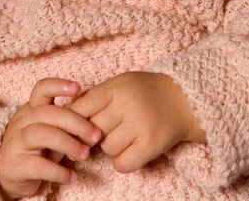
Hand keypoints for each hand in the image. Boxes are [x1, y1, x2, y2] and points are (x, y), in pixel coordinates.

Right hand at [0, 78, 102, 199]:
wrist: (9, 174)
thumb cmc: (38, 147)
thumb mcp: (51, 130)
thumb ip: (67, 123)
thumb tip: (97, 121)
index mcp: (32, 108)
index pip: (41, 89)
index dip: (58, 85)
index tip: (78, 87)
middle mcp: (22, 120)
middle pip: (49, 112)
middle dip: (76, 122)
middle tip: (96, 135)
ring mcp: (16, 141)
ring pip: (42, 134)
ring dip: (68, 143)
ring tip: (85, 155)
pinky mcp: (14, 165)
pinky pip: (38, 165)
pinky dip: (58, 171)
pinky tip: (71, 176)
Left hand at [65, 71, 205, 174]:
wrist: (182, 100)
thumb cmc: (143, 91)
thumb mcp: (119, 84)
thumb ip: (96, 96)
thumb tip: (66, 114)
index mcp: (116, 88)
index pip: (82, 106)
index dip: (72, 119)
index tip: (68, 127)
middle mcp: (127, 105)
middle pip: (92, 130)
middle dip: (93, 134)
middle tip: (102, 131)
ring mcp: (140, 125)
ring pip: (106, 148)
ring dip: (110, 147)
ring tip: (123, 135)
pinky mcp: (151, 145)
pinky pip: (122, 164)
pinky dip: (121, 162)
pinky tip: (129, 151)